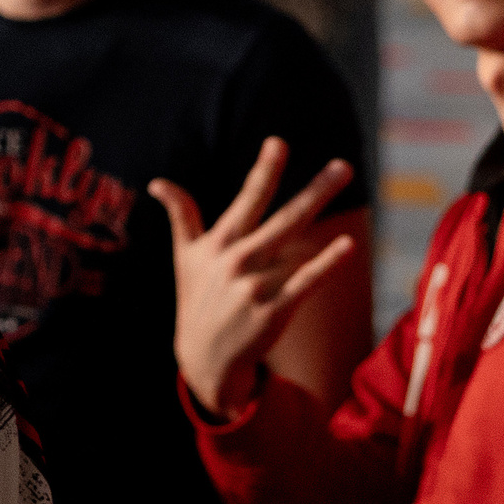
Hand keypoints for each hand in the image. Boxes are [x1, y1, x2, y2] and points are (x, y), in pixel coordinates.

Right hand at [152, 139, 357, 419]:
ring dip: (322, 218)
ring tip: (345, 195)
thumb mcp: (186, 258)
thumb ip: (181, 216)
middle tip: (343, 167)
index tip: (278, 142)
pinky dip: (325, 265)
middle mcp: (237, 262)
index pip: (246, 200)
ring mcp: (255, 288)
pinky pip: (305, 283)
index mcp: (218, 244)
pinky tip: (345, 247)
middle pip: (283, 218)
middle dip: (314, 191)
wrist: (204, 362)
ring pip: (296, 246)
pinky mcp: (273, 313)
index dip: (263, 171)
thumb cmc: (197, 301)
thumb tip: (157, 183)